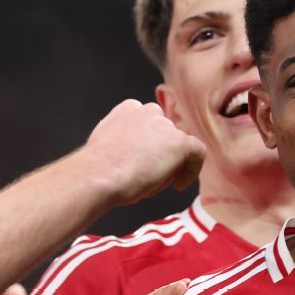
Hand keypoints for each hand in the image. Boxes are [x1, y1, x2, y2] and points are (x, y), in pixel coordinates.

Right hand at [83, 100, 205, 205]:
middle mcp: (148, 111)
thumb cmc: (97, 168)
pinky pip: (197, 152)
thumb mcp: (107, 146)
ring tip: (152, 183)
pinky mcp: (179, 142)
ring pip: (177, 146)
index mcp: (128, 109)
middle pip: (164, 134)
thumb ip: (124, 142)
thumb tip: (134, 156)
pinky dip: (192, 169)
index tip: (141, 160)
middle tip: (148, 176)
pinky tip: (179, 184)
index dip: (148, 144)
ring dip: (169, 165)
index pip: (148, 124)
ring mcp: (165, 125)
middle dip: (159, 154)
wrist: (99, 174)